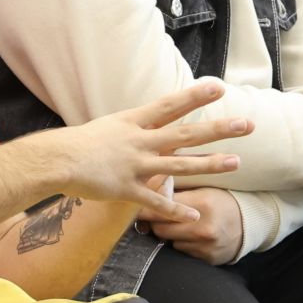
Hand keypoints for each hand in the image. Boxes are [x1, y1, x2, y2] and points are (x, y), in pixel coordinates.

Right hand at [47, 80, 249, 219]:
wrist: (56, 160)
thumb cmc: (79, 143)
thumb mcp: (109, 126)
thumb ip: (133, 127)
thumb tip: (150, 124)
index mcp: (133, 122)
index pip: (170, 105)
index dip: (194, 96)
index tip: (219, 86)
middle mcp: (139, 141)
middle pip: (186, 133)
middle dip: (218, 129)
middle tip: (247, 125)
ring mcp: (135, 165)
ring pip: (179, 164)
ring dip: (210, 164)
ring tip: (236, 162)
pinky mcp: (127, 189)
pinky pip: (156, 201)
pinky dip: (176, 209)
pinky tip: (195, 215)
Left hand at [140, 186, 244, 264]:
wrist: (248, 224)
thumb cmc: (221, 202)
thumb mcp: (203, 190)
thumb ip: (177, 191)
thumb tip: (146, 189)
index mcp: (201, 204)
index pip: (162, 207)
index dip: (147, 207)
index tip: (138, 206)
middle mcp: (203, 227)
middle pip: (160, 228)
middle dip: (155, 222)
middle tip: (154, 216)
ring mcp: (204, 245)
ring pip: (168, 241)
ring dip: (167, 234)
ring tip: (175, 225)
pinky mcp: (206, 258)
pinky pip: (180, 251)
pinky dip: (180, 244)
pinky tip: (188, 236)